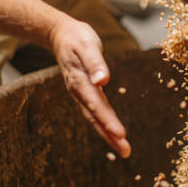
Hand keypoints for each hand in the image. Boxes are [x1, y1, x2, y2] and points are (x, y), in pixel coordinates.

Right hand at [49, 18, 129, 157]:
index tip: (120, 133)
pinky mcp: (86, 93)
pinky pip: (96, 112)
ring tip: (123, 149)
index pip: (96, 104)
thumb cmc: (77, 38)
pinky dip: (105, 125)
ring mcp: (82, 94)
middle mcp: (80, 91)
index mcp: (80, 81)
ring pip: (95, 118)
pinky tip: (115, 135)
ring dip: (109, 134)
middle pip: (95, 117)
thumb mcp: (86, 45)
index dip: (107, 120)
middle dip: (110, 135)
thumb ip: (95, 63)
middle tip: (125, 151)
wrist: (62, 35)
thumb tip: (103, 80)